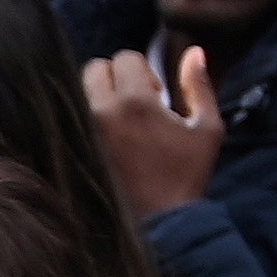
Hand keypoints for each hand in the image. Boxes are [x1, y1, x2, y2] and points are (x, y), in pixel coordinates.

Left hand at [84, 47, 222, 216]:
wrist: (161, 225)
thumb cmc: (186, 177)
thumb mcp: (207, 129)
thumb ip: (199, 86)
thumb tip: (194, 51)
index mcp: (134, 101)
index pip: (124, 57)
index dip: (144, 72)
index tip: (156, 96)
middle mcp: (101, 111)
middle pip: (95, 68)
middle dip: (116, 78)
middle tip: (136, 105)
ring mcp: (83, 132)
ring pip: (79, 92)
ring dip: (99, 98)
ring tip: (120, 123)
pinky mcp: (73, 150)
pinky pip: (70, 119)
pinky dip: (85, 120)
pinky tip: (107, 140)